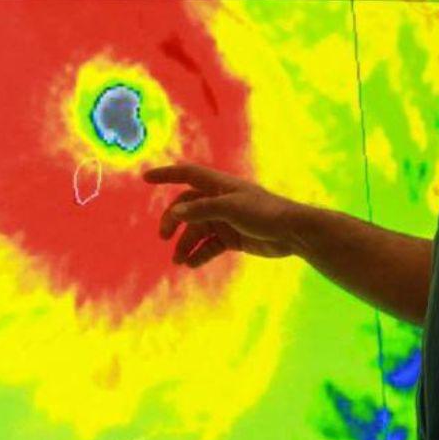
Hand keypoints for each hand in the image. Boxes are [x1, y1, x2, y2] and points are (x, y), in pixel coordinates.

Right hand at [144, 163, 297, 267]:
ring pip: (197, 230)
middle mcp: (219, 200)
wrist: (293, 233)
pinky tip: (192, 264)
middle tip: (164, 237)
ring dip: (186, 244)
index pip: (187, 175)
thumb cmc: (264, 212)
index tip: (145, 178)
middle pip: (187, 207)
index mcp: (219, 186)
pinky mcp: (232, 238)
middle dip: (174, 221)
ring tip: (179, 260)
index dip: (166, 175)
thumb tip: (175, 212)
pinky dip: (200, 254)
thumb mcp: (230, 208)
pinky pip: (210, 245)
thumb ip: (201, 210)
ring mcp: (225, 220)